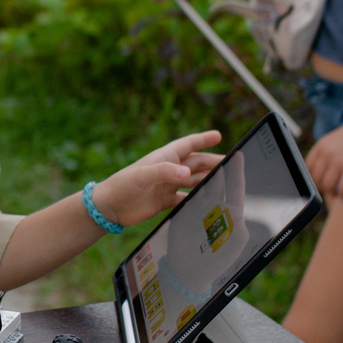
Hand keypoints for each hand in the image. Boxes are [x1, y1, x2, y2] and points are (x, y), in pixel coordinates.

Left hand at [96, 131, 224, 223]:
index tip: (218, 135)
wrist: (108, 207)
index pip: (188, 144)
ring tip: (226, 184)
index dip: (203, 139)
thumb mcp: (142, 176)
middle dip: (214, 163)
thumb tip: (187, 173)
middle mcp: (169, 170)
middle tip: (233, 165)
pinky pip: (186, 200)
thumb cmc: (122, 186)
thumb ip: (164, 172)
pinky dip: (196, 201)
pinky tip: (207, 205)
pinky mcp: (165, 201)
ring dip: (208, 182)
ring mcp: (167, 185)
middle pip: (197, 164)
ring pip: (194, 181)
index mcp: (165, 158)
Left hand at [306, 113, 342, 200]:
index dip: (312, 178)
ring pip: (328, 187)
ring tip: (338, 192)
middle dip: (322, 187)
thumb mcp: (335, 139)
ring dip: (333, 193)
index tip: (319, 182)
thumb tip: (321, 172)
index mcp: (321, 145)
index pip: (307, 168)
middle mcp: (326, 153)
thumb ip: (326, 152)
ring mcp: (339, 161)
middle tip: (330, 189)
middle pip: (316, 180)